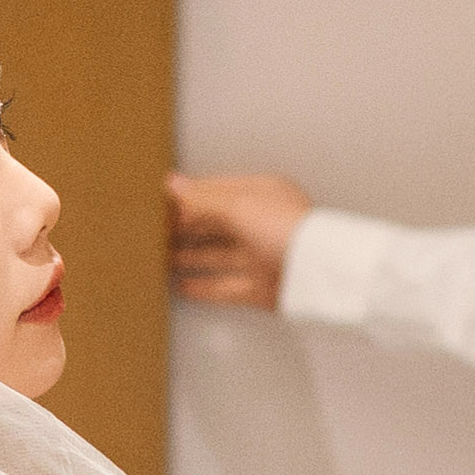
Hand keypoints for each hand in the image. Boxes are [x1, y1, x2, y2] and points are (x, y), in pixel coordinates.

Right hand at [167, 171, 313, 306]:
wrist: (320, 274)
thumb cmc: (289, 231)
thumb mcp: (238, 204)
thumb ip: (201, 198)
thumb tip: (172, 185)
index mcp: (261, 196)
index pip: (215, 192)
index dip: (187, 198)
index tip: (159, 204)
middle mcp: (262, 225)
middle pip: (215, 225)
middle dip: (184, 228)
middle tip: (154, 232)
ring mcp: (262, 258)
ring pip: (218, 256)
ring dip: (189, 257)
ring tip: (161, 258)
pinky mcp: (262, 289)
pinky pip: (226, 287)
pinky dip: (204, 288)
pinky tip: (184, 286)